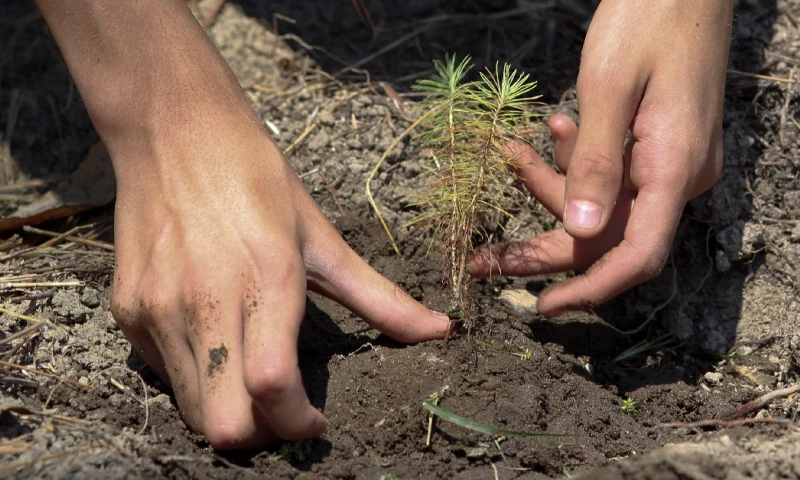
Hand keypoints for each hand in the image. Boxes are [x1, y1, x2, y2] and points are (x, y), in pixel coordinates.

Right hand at [110, 112, 450, 448]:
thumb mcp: (321, 235)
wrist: (172, 130)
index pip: (274, 388)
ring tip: (252, 379)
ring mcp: (158, 309)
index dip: (299, 424)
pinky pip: (164, 374)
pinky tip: (217, 343)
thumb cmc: (254, 175)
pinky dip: (196, 379)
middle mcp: (205, 301)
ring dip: (230, 411)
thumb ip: (379, 296)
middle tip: (285, 410)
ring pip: (192, 410)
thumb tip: (440, 330)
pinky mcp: (127, 310)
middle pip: (225, 425)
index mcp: (266, 279)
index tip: (317, 422)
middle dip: (263, 434)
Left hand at [469, 1, 731, 315]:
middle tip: (485, 257)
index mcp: (675, 168)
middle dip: (543, 246)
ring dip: (552, 186)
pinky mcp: (658, 146)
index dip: (590, 289)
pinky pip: (611, 173)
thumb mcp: (609, 89)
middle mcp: (678, 176)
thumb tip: (577, 232)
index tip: (544, 306)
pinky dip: (575, 160)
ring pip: (601, 203)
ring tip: (513, 152)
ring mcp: (670, 162)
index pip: (636, 255)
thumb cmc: (648, 20)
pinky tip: (556, 127)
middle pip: (607, 236)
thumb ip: (593, 162)